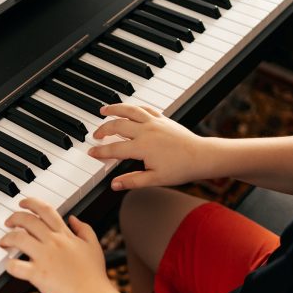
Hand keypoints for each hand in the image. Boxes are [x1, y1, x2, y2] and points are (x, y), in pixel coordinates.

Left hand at [0, 198, 111, 292]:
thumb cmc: (94, 275)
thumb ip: (84, 229)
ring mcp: (44, 257)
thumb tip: (74, 219)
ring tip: (3, 241)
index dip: (31, 203)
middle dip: (14, 218)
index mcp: (65, 235)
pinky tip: (9, 265)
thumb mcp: (94, 246)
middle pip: (28, 221)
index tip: (23, 203)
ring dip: (7, 237)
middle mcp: (53, 242)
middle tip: (9, 222)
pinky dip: (9, 265)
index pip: (46, 210)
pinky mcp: (38, 274)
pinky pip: (16, 266)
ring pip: (18, 238)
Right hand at [89, 104, 217, 189]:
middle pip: (117, 126)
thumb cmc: (181, 169)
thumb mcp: (155, 179)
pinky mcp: (162, 118)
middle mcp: (146, 131)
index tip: (91, 152)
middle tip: (95, 135)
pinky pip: (144, 108)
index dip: (100, 151)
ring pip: (129, 110)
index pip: (114, 149)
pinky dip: (133, 107)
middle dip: (103, 130)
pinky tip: (128, 108)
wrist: (201, 156)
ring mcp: (154, 122)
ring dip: (114, 109)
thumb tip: (114, 185)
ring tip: (103, 110)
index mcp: (142, 147)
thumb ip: (132, 180)